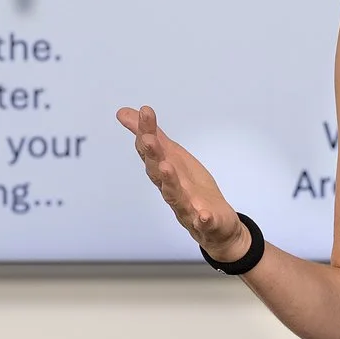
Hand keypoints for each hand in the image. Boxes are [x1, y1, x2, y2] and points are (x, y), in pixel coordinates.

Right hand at [116, 105, 248, 261]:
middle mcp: (171, 190)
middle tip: (149, 138)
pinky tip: (204, 215)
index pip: (152, 152)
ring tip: (167, 167)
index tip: (145, 111)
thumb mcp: (173, 157)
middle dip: (154, 155)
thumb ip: (151, 136)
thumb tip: (123, 112)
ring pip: (175, 196)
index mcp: (164, 173)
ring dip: (170, 182)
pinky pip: (203, 223)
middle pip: (159, 172)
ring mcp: (188, 208)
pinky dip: (203, 219)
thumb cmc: (191, 189)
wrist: (216, 227)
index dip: (147, 132)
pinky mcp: (207, 224)